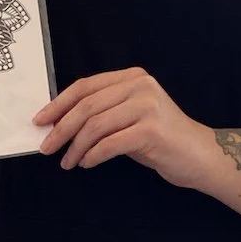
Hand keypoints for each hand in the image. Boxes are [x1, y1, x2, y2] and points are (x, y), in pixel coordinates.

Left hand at [34, 67, 211, 186]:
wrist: (200, 156)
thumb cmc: (161, 140)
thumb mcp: (129, 118)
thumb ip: (102, 113)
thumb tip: (59, 124)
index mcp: (132, 78)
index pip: (85, 87)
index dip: (58, 104)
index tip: (40, 121)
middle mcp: (140, 86)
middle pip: (87, 105)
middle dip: (61, 128)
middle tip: (46, 147)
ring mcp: (147, 106)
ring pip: (96, 125)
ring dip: (75, 147)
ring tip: (67, 162)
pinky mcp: (152, 130)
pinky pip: (110, 143)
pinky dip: (93, 155)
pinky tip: (86, 163)